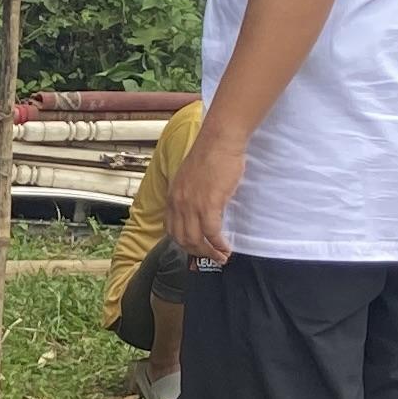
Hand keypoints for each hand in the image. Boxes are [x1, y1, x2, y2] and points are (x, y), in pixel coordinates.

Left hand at [168, 129, 243, 264]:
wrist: (219, 141)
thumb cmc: (210, 155)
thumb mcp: (190, 178)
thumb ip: (190, 194)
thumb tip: (199, 207)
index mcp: (172, 197)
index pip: (171, 229)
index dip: (183, 243)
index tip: (196, 248)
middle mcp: (178, 204)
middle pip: (182, 239)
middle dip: (197, 252)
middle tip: (211, 257)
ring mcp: (191, 205)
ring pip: (196, 240)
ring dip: (209, 253)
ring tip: (222, 257)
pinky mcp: (209, 204)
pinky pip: (212, 233)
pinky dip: (219, 245)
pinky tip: (226, 248)